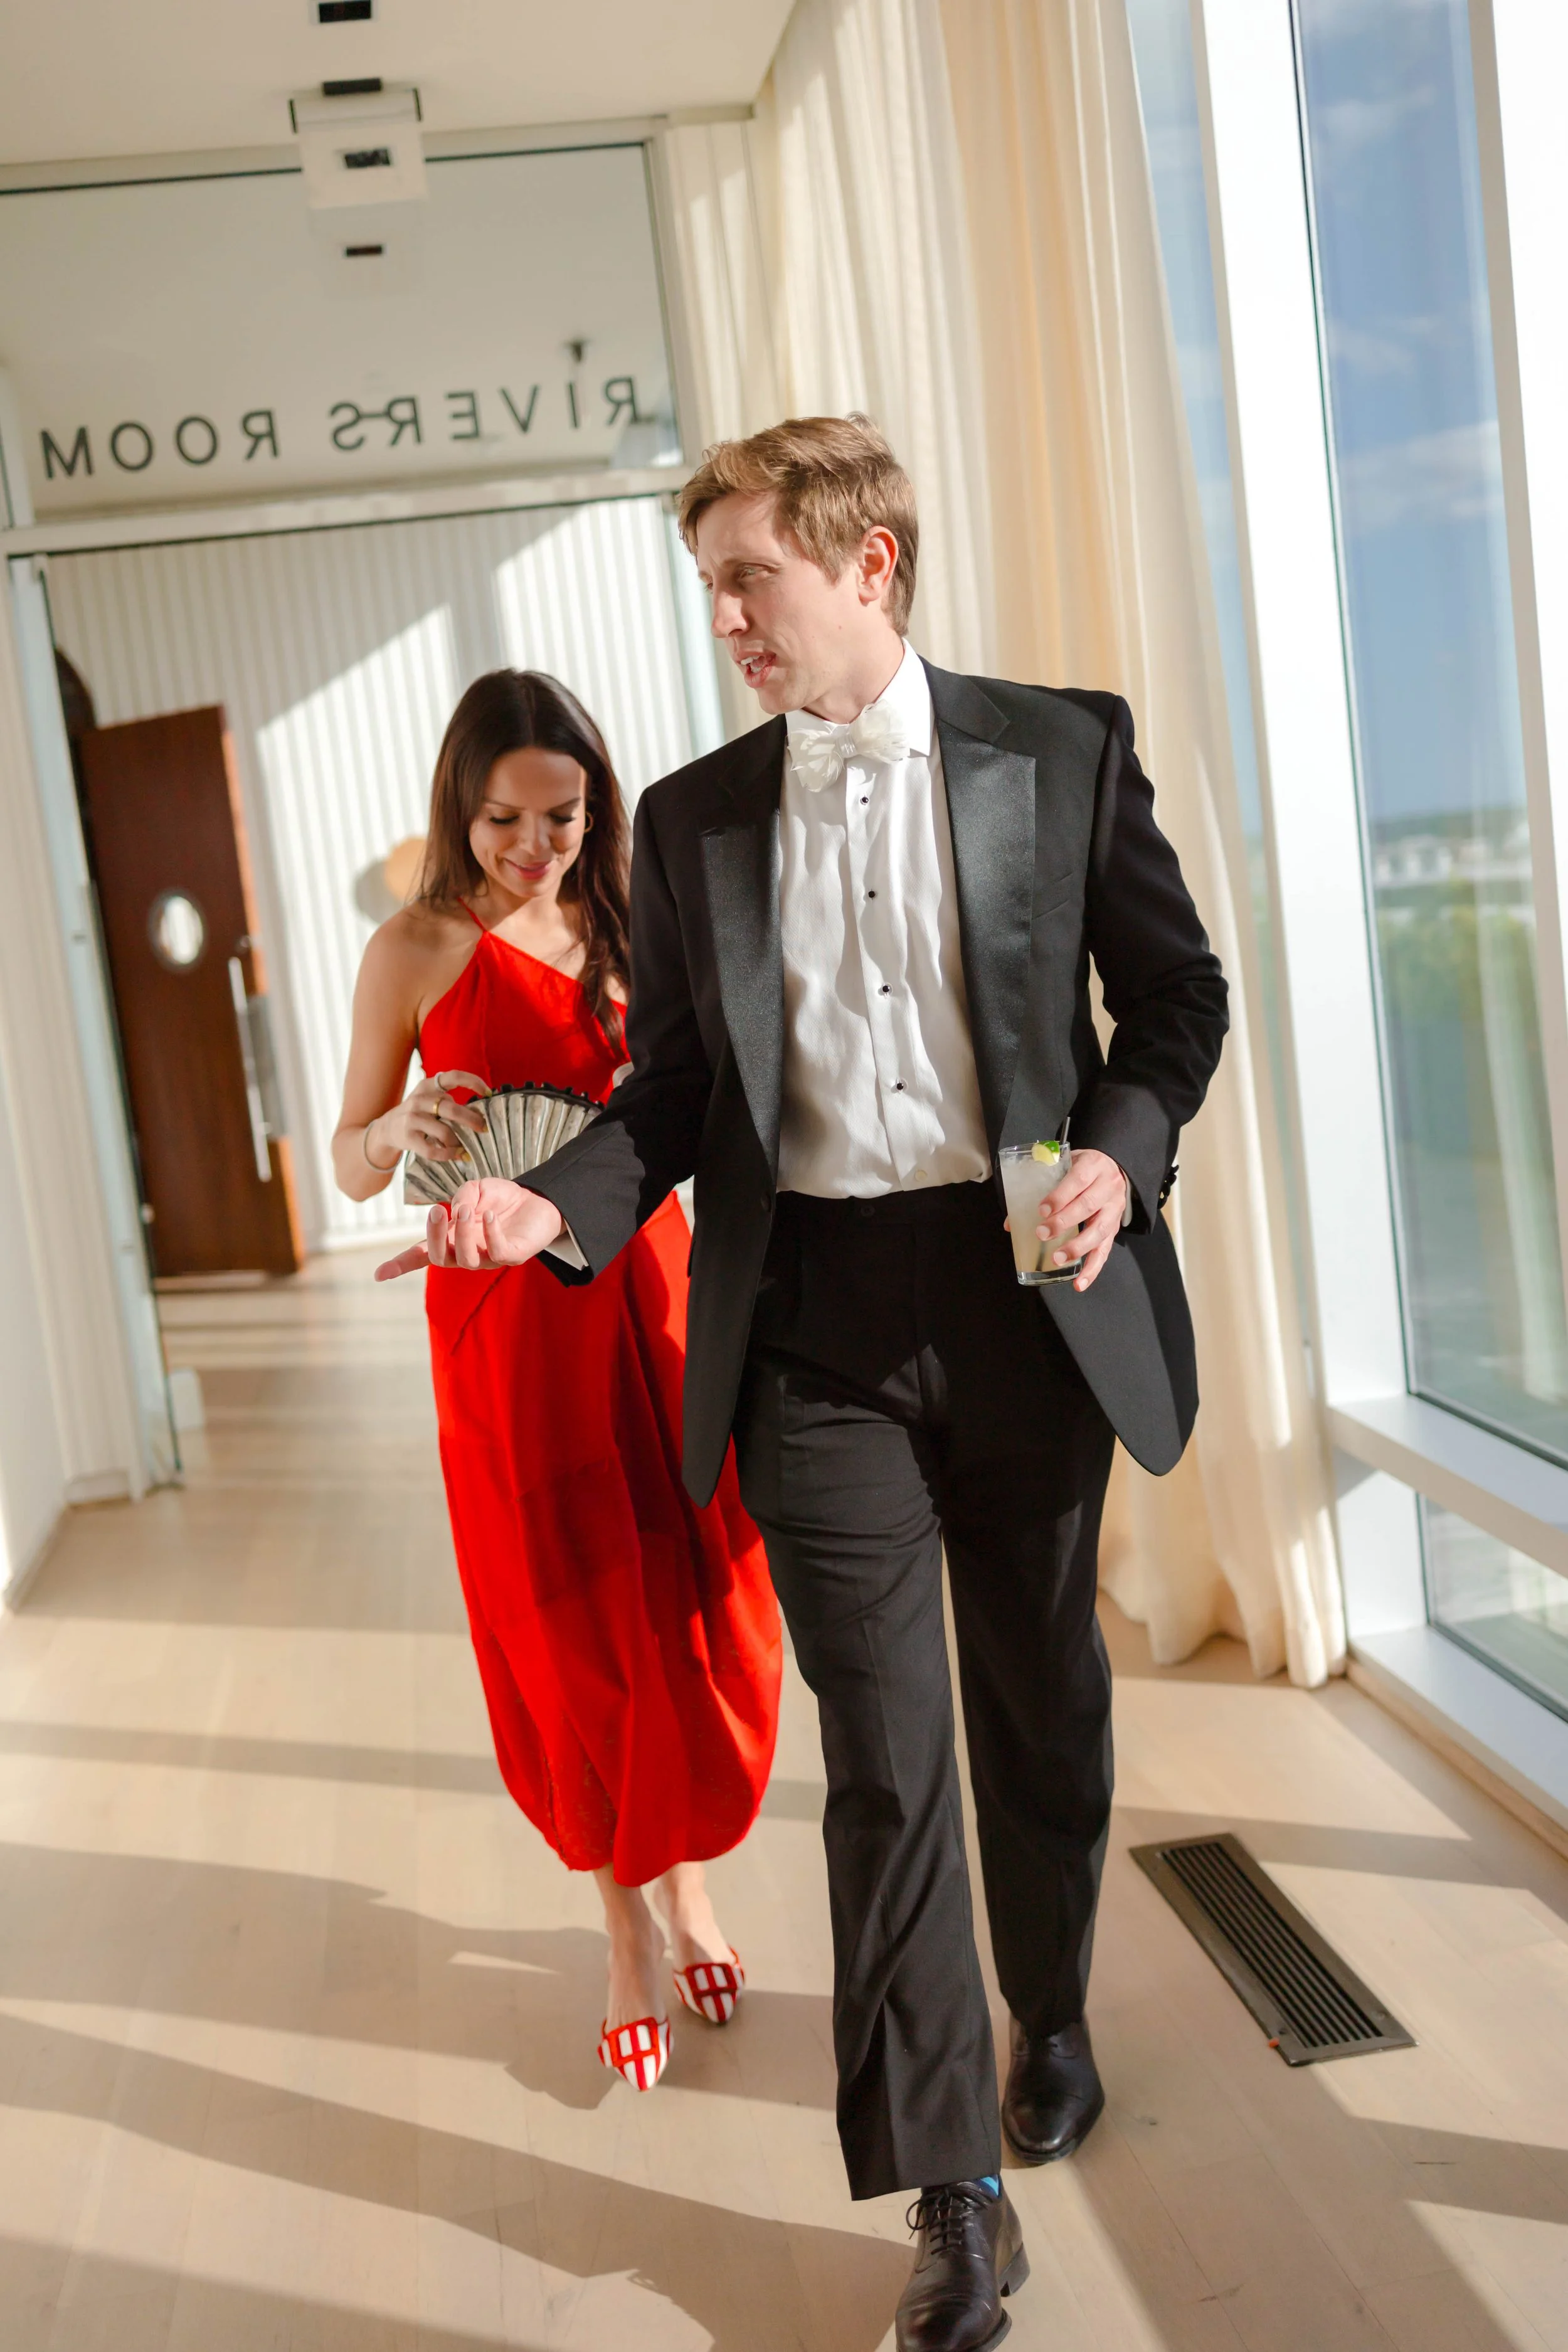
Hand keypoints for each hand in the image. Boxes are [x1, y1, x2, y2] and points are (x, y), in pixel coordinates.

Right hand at [367, 1068, 490, 1167]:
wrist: (388, 1129)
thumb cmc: (418, 1114)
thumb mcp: (429, 1100)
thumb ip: (449, 1102)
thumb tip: (479, 1115)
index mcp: (428, 1086)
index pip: (453, 1077)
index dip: (473, 1082)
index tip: (488, 1093)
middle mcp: (419, 1099)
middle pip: (451, 1109)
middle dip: (472, 1120)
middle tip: (484, 1128)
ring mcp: (412, 1118)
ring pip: (444, 1132)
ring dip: (459, 1142)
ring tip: (466, 1147)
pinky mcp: (408, 1137)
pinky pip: (433, 1150)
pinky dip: (448, 1154)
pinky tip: (456, 1155)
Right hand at [375, 1179, 565, 1279]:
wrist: (538, 1199)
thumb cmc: (500, 1198)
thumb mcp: (476, 1188)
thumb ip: (461, 1196)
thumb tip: (455, 1209)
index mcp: (451, 1239)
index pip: (422, 1254)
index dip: (400, 1264)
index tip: (379, 1275)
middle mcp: (466, 1253)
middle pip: (439, 1258)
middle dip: (433, 1236)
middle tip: (437, 1210)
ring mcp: (489, 1259)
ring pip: (465, 1259)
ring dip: (462, 1232)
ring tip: (466, 1209)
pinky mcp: (512, 1256)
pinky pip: (497, 1252)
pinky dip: (491, 1234)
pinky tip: (492, 1215)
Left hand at [1039, 1147, 1126, 1290]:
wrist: (1113, 1168)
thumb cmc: (1081, 1169)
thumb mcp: (1063, 1166)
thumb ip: (1040, 1188)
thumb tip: (1011, 1223)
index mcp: (1093, 1165)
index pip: (1078, 1180)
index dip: (1060, 1196)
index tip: (1042, 1209)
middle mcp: (1107, 1187)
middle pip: (1088, 1206)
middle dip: (1064, 1222)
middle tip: (1042, 1233)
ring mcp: (1113, 1210)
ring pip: (1099, 1230)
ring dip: (1077, 1247)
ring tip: (1057, 1259)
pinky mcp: (1114, 1229)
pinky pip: (1105, 1251)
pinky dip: (1092, 1269)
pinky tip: (1079, 1283)